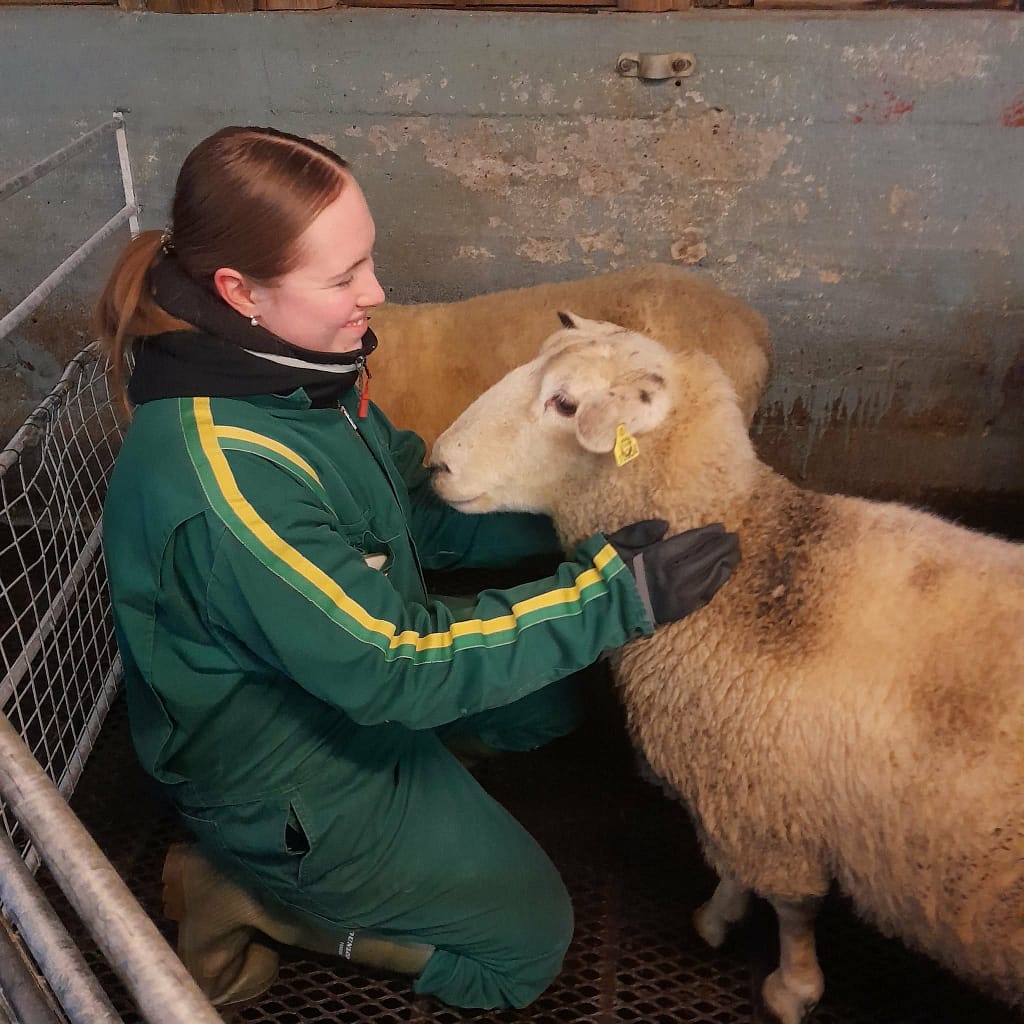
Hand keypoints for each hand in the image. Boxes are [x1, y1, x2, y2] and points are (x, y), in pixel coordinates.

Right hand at [607, 519, 739, 625]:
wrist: (597, 610)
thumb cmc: (602, 573)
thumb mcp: (613, 544)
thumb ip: (639, 532)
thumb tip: (665, 525)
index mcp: (655, 559)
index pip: (690, 543)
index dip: (707, 534)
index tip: (720, 527)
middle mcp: (671, 579)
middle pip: (705, 559)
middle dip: (722, 547)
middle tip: (735, 538)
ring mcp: (676, 598)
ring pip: (709, 579)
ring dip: (724, 565)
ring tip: (735, 554)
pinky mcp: (677, 613)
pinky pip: (704, 597)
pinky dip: (716, 584)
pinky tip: (722, 576)